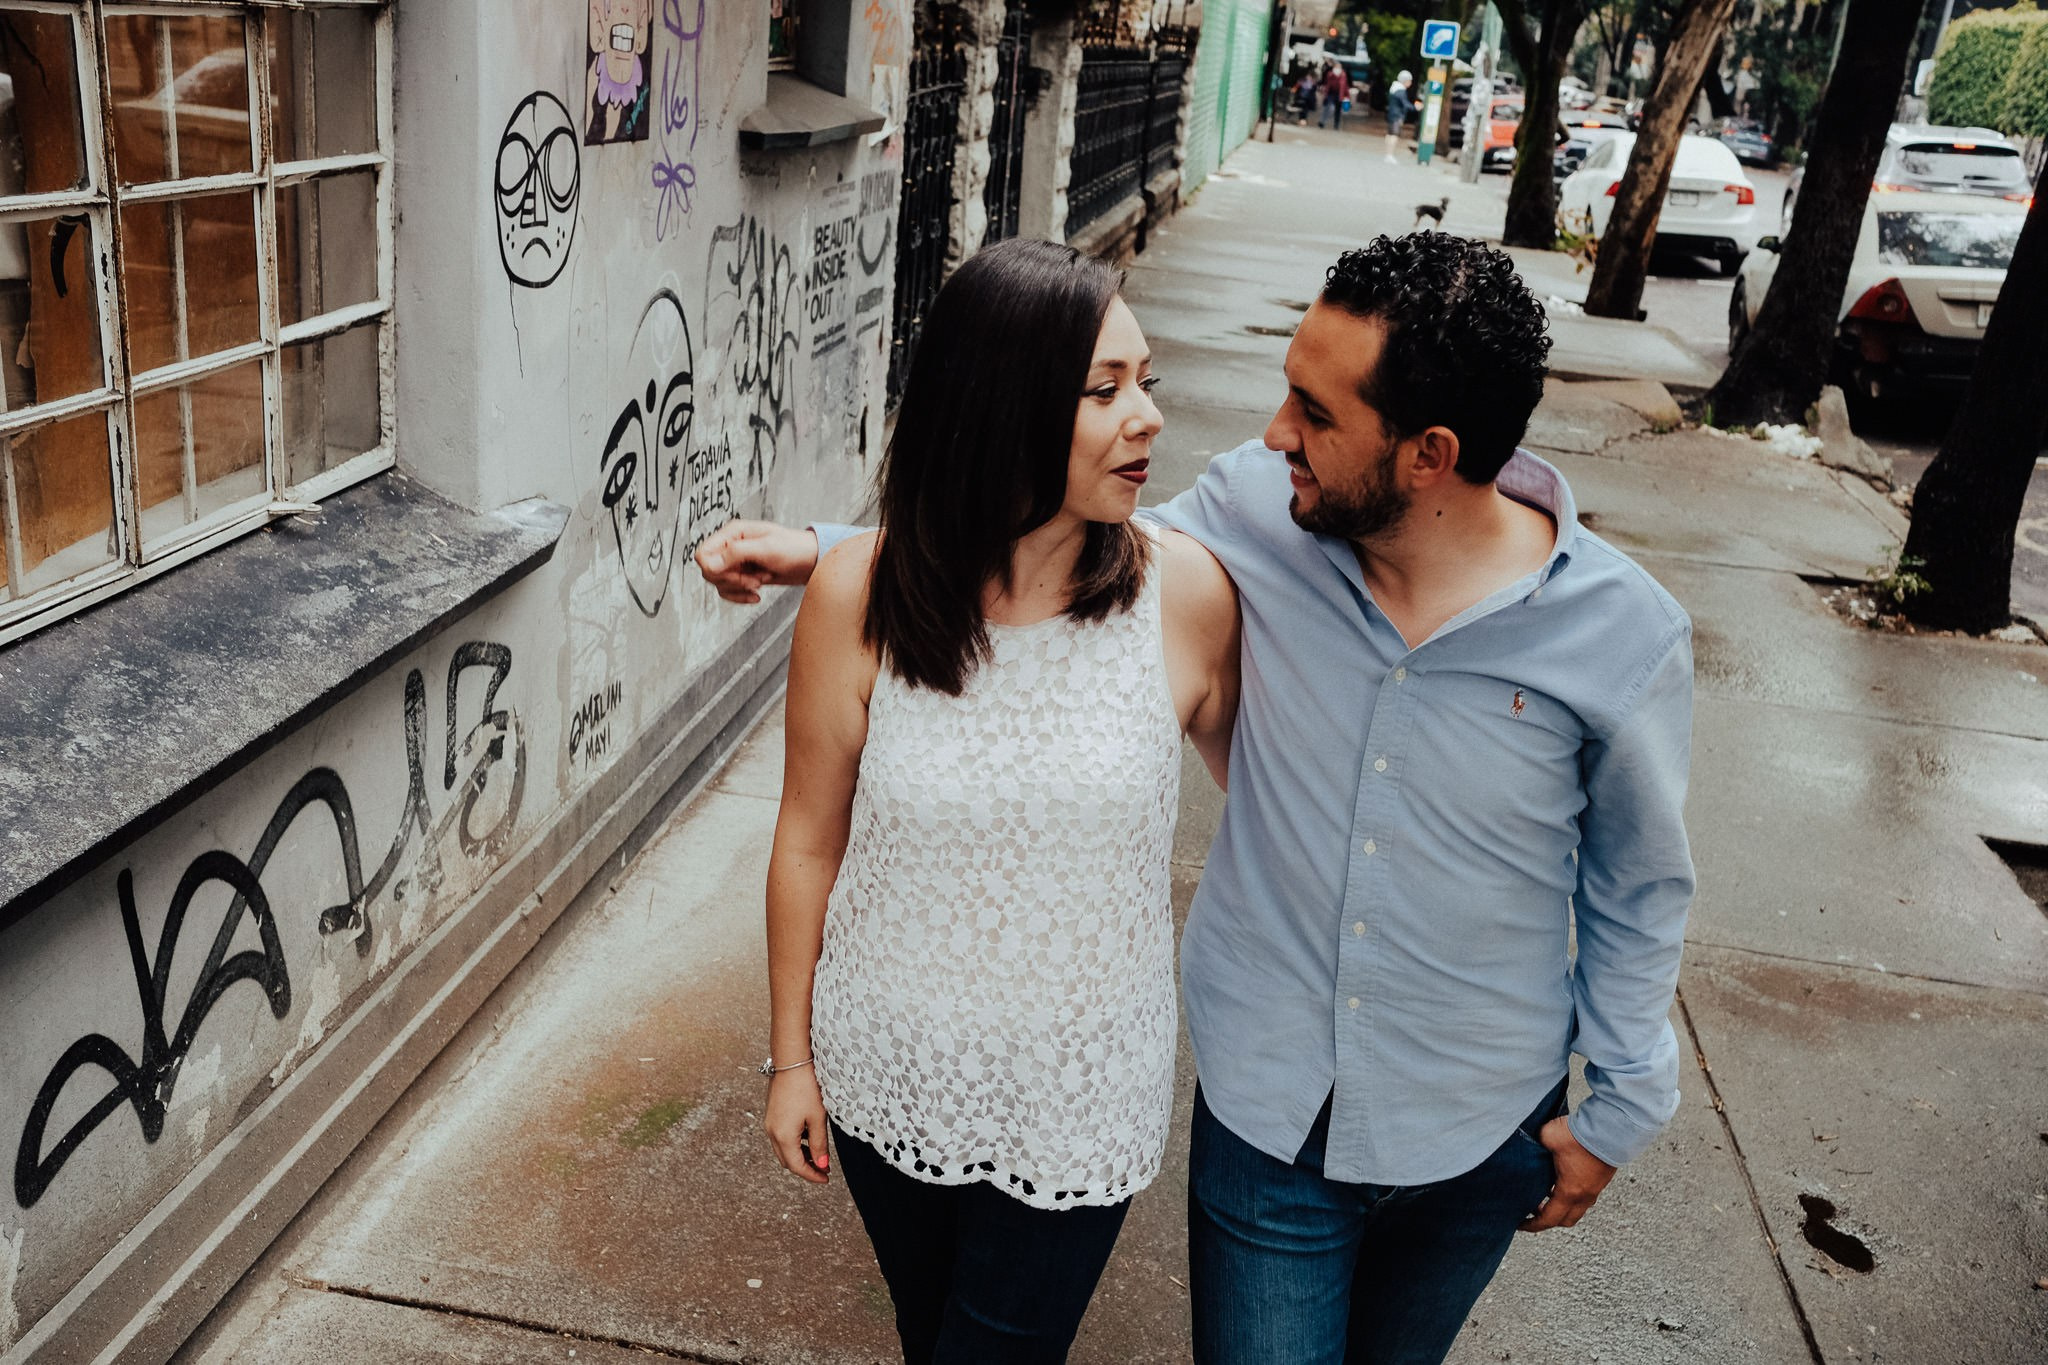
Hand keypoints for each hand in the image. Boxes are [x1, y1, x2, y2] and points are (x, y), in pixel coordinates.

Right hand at [694, 520, 819, 603]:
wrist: (811, 562)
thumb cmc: (794, 548)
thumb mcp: (766, 548)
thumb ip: (736, 553)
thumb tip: (710, 563)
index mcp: (733, 533)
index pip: (703, 554)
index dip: (714, 569)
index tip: (736, 573)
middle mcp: (731, 547)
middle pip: (709, 572)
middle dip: (731, 581)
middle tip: (754, 580)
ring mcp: (737, 562)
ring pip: (718, 583)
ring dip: (739, 589)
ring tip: (760, 583)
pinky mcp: (744, 575)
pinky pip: (729, 591)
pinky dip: (741, 597)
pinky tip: (757, 596)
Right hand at [764, 1068, 829, 1182]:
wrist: (792, 1061)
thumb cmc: (807, 1087)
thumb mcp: (818, 1118)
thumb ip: (819, 1144)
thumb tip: (821, 1165)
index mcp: (783, 1136)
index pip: (797, 1166)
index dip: (812, 1175)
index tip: (826, 1179)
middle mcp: (772, 1132)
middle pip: (787, 1160)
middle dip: (805, 1167)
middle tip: (823, 1169)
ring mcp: (769, 1123)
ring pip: (783, 1150)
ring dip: (799, 1155)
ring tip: (818, 1154)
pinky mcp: (771, 1114)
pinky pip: (780, 1137)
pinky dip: (794, 1143)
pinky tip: (808, 1137)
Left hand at [1518, 1116, 1614, 1231]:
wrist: (1610, 1127)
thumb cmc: (1581, 1135)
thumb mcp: (1547, 1137)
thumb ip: (1535, 1144)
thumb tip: (1529, 1143)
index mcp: (1569, 1192)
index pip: (1549, 1219)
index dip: (1533, 1225)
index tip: (1521, 1224)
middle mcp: (1585, 1195)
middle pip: (1566, 1220)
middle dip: (1548, 1220)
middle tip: (1533, 1209)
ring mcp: (1595, 1188)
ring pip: (1578, 1208)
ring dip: (1562, 1207)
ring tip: (1547, 1194)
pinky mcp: (1601, 1178)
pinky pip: (1586, 1196)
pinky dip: (1572, 1196)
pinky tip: (1562, 1180)